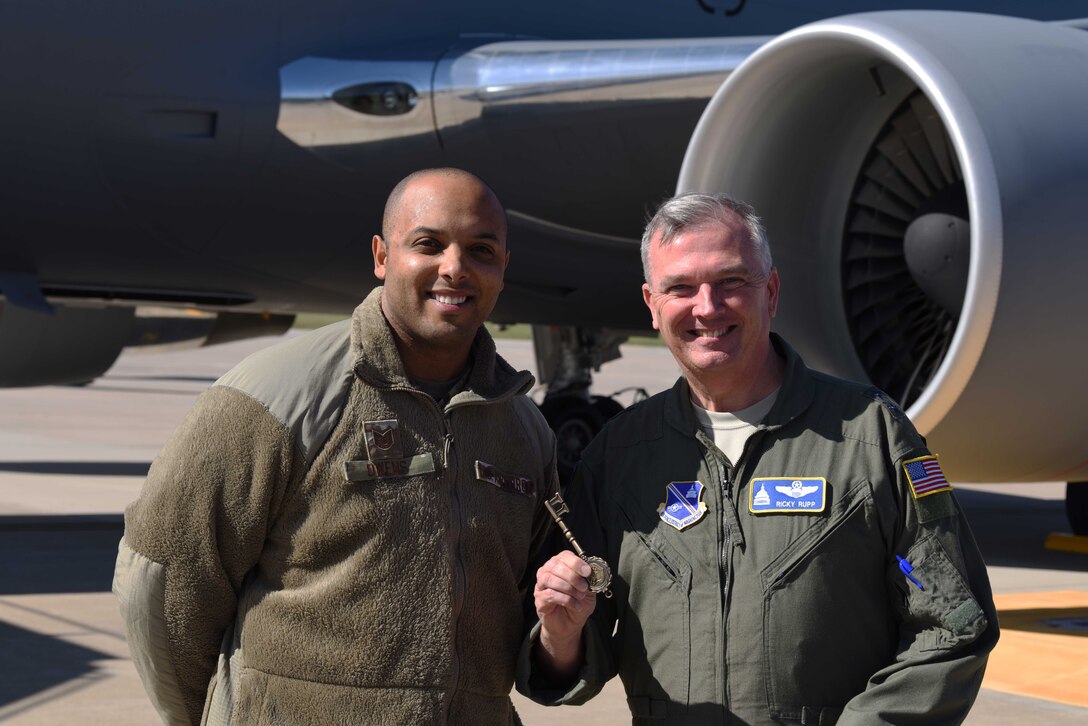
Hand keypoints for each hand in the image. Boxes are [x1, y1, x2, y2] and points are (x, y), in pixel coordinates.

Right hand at [533, 551, 596, 675]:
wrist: (569, 625)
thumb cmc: (578, 604)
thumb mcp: (588, 591)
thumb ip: (590, 581)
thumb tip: (593, 573)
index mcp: (560, 565)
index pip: (564, 556)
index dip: (576, 562)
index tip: (587, 572)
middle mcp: (547, 572)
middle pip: (555, 565)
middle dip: (572, 576)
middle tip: (584, 587)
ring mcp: (541, 585)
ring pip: (550, 578)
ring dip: (568, 587)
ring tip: (580, 596)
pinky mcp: (539, 599)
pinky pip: (549, 595)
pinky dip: (565, 599)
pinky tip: (575, 605)